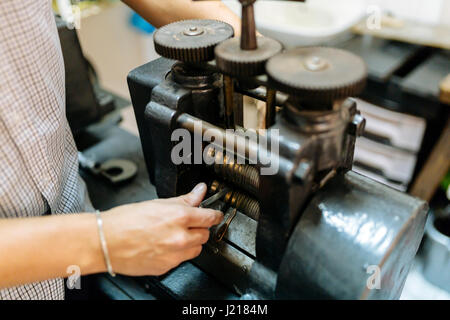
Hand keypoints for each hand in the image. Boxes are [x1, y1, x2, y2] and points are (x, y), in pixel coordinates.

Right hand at [101, 183, 222, 275]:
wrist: (105, 241)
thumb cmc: (125, 221)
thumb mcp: (157, 203)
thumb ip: (184, 199)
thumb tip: (199, 191)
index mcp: (179, 217)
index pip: (210, 217)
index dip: (214, 214)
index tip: (215, 214)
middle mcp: (180, 237)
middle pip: (205, 234)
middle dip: (199, 228)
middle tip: (187, 223)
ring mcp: (174, 255)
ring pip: (196, 249)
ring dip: (190, 242)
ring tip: (173, 235)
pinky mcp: (166, 267)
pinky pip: (181, 260)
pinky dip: (177, 253)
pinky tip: (163, 246)